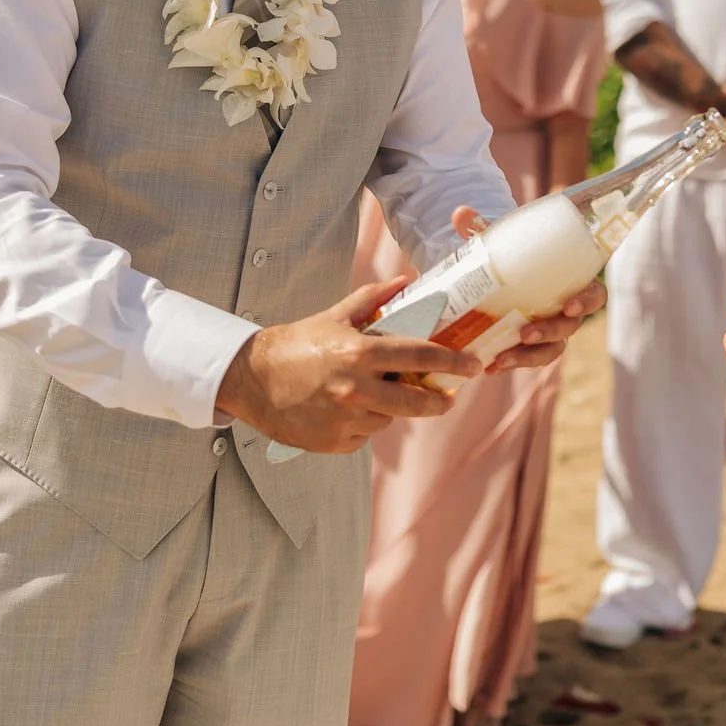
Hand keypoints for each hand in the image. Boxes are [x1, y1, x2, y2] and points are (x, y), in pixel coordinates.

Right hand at [215, 278, 481, 453]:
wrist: (252, 380)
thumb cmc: (297, 344)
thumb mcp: (336, 316)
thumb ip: (374, 299)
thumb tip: (406, 282)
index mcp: (360, 354)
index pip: (420, 356)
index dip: (452, 362)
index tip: (473, 366)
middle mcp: (356, 390)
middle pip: (416, 402)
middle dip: (439, 400)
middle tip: (448, 396)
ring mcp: (346, 421)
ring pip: (390, 418)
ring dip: (392, 408)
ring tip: (376, 392)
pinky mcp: (335, 443)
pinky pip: (366, 434)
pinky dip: (366, 423)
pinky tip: (349, 408)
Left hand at [445, 207, 604, 373]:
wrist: (497, 272)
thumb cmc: (512, 253)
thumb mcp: (501, 240)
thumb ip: (481, 227)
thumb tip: (460, 212)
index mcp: (571, 281)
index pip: (594, 295)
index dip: (586, 302)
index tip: (569, 305)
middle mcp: (565, 309)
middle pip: (570, 327)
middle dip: (551, 331)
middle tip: (527, 333)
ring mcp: (549, 329)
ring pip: (551, 349)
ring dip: (530, 355)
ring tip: (504, 357)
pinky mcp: (529, 344)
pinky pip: (526, 358)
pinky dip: (510, 363)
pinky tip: (491, 367)